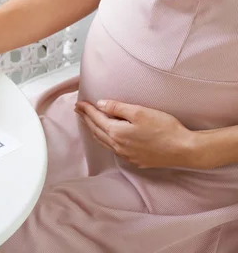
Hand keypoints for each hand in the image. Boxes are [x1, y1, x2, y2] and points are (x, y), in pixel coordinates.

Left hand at [74, 100, 196, 168]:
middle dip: (86, 119)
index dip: (86, 110)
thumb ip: (117, 108)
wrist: (184, 149)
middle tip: (78, 111)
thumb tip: (100, 104)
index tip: (78, 103)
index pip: (96, 118)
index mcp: (117, 132)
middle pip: (97, 130)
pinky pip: (114, 149)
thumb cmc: (164, 128)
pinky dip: (106, 140)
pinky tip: (107, 137)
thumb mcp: (139, 112)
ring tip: (88, 122)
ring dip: (94, 130)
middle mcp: (118, 146)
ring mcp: (126, 155)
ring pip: (104, 141)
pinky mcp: (135, 159)